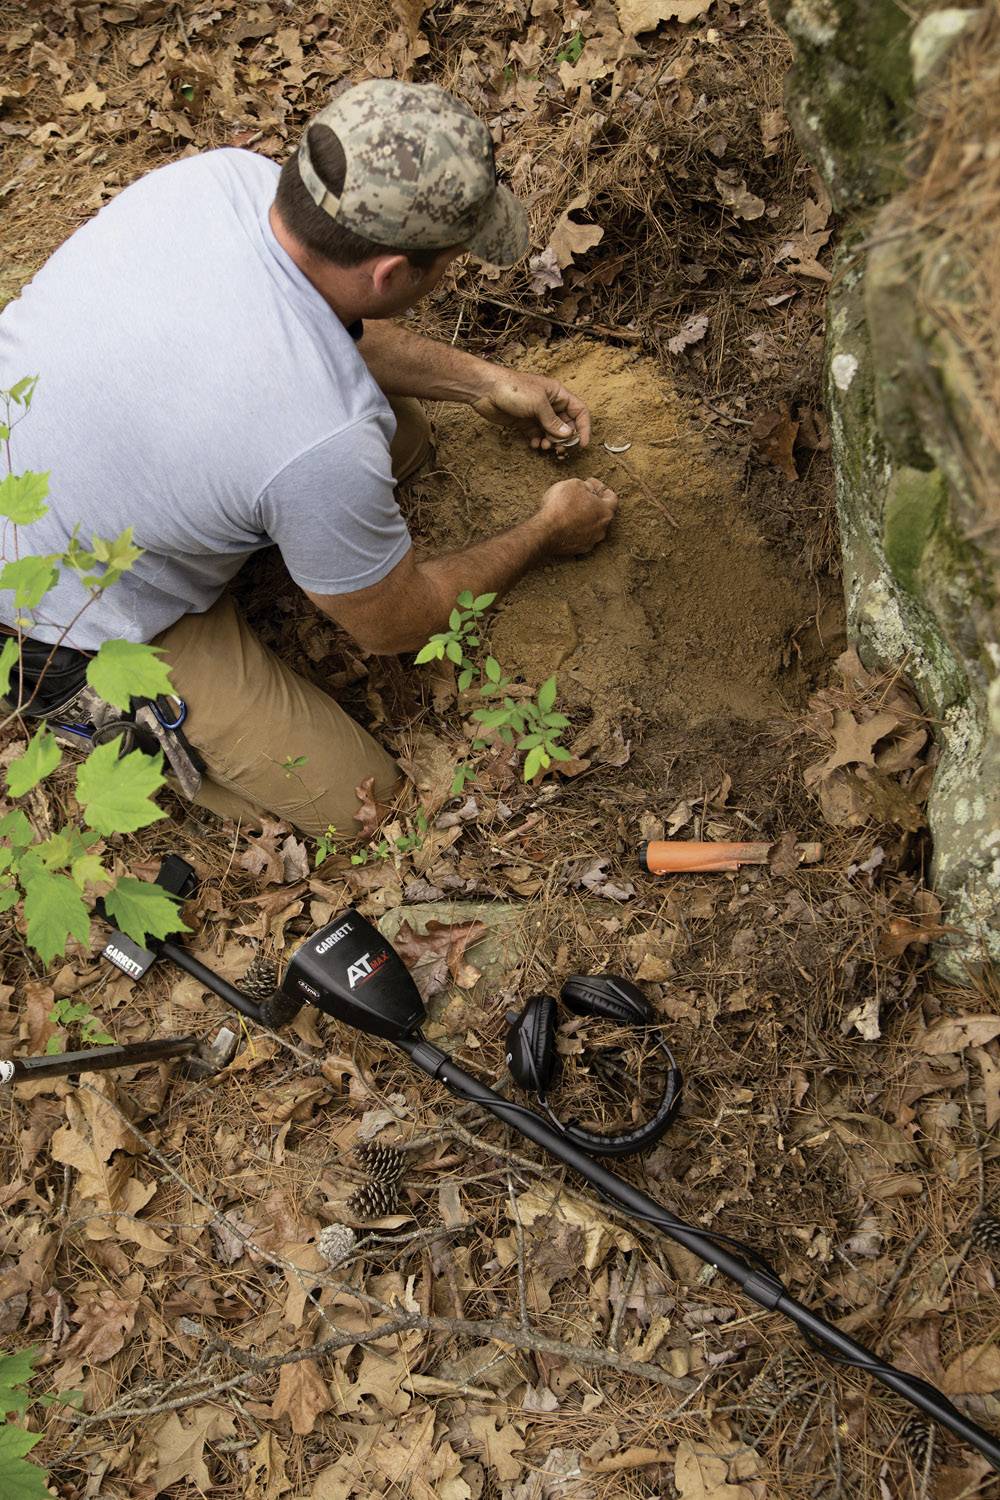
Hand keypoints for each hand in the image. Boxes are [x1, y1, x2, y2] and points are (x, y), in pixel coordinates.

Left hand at [471, 369, 590, 449]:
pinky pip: (537, 435)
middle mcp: (550, 404)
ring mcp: (537, 414)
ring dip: (551, 442)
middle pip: (566, 425)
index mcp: (558, 394)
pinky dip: (538, 442)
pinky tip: (533, 444)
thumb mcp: (538, 404)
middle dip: (565, 438)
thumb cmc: (514, 389)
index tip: (581, 444)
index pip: (579, 411)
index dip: (583, 427)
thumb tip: (568, 435)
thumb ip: (553, 421)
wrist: (486, 390)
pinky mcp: (525, 423)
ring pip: (551, 432)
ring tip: (545, 446)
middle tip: (560, 449)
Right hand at [537, 477, 617, 556]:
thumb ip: (586, 485)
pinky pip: (580, 537)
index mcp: (605, 511)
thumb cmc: (561, 506)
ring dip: (584, 519)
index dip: (601, 488)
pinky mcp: (579, 550)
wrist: (545, 532)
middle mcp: (602, 529)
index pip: (612, 498)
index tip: (592, 484)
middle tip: (581, 497)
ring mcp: (591, 541)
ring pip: (591, 527)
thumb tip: (589, 489)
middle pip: (602, 514)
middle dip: (593, 505)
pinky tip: (565, 525)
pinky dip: (576, 530)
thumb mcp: (574, 484)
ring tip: (571, 512)